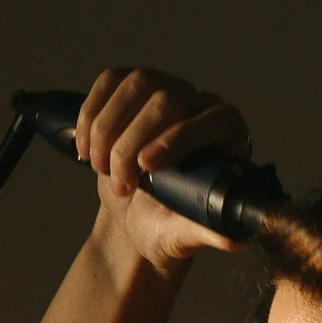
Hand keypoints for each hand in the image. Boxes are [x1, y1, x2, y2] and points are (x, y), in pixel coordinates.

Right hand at [74, 65, 250, 268]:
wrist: (134, 217)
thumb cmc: (164, 226)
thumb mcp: (183, 235)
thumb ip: (206, 232)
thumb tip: (235, 241)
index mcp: (227, 136)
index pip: (212, 120)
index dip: (178, 138)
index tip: (146, 166)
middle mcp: (199, 104)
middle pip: (166, 99)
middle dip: (132, 143)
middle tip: (120, 184)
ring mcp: (164, 88)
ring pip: (136, 84)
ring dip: (108, 128)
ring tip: (101, 168)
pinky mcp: (132, 89)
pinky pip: (110, 80)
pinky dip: (91, 113)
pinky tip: (86, 147)